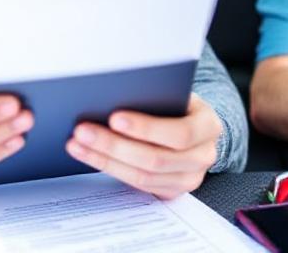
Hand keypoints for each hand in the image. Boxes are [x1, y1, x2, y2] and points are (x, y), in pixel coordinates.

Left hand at [65, 93, 222, 199]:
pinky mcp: (172, 192)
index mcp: (209, 126)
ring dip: (105, 160)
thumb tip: (112, 97)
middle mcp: (204, 156)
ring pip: (143, 177)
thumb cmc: (178, 105)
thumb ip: (155, 98)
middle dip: (115, 145)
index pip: (180, 133)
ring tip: (78, 144)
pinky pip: (137, 186)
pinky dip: (110, 169)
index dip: (146, 128)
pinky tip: (89, 155)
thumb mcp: (175, 95)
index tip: (114, 117)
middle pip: (156, 159)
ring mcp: (189, 178)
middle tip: (83, 131)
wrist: (194, 128)